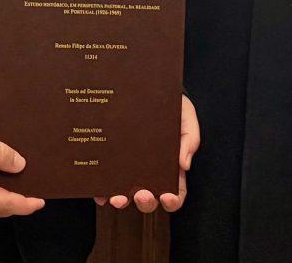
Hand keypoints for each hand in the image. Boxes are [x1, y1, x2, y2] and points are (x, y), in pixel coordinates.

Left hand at [99, 94, 198, 212]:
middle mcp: (150, 173)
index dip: (172, 201)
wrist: (150, 89)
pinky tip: (100, 194)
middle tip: (141, 194)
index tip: (168, 198)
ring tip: (117, 198)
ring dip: (122, 201)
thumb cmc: (173, 106)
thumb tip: (184, 164)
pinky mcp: (113, 162)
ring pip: (127, 195)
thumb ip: (190, 139)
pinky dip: (103, 192)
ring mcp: (130, 169)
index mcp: (172, 168)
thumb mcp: (186, 118)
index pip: (175, 193)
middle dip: (146, 202)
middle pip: (150, 198)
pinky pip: (107, 182)